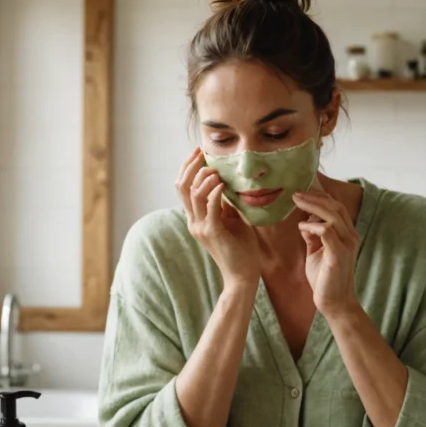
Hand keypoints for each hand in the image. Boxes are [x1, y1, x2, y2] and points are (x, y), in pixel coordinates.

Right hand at [175, 148, 260, 289]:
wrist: (242, 274)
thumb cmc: (240, 248)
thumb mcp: (232, 219)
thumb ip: (225, 203)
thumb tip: (227, 182)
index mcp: (196, 217)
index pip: (183, 187)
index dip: (188, 167)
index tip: (199, 152)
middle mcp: (193, 221)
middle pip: (182, 186)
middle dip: (191, 166)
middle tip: (202, 152)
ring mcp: (201, 227)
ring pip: (193, 194)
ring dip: (204, 178)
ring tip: (216, 170)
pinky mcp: (212, 232)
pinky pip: (210, 207)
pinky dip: (215, 192)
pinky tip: (223, 184)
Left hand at [294, 190, 360, 319]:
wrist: (334, 302)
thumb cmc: (325, 278)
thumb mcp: (316, 252)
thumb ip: (313, 236)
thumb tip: (305, 222)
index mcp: (347, 233)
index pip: (336, 207)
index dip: (321, 195)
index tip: (302, 189)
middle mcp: (350, 236)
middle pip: (335, 206)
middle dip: (315, 196)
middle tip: (295, 192)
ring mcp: (347, 244)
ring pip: (332, 215)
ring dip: (312, 206)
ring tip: (296, 201)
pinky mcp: (339, 254)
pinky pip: (327, 232)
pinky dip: (313, 226)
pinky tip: (302, 227)